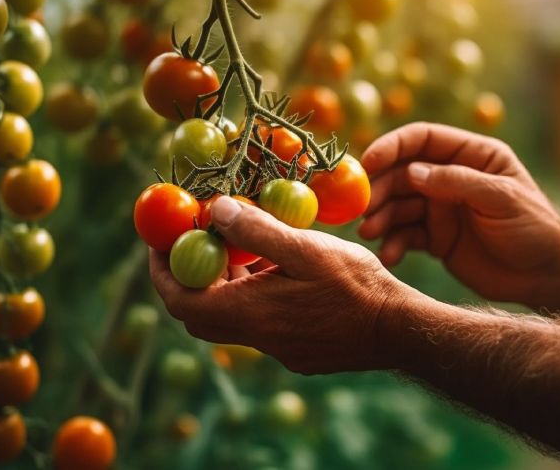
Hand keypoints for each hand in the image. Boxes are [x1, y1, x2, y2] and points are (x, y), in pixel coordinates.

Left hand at [150, 196, 419, 373]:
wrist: (399, 330)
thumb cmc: (356, 286)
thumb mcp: (306, 248)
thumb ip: (257, 230)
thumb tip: (214, 209)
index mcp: (250, 314)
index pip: (181, 300)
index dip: (162, 270)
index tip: (160, 240)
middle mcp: (257, 338)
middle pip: (201, 312)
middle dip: (192, 274)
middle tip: (196, 239)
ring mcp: (278, 349)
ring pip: (233, 316)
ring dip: (228, 282)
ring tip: (244, 243)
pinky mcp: (297, 351)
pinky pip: (261, 321)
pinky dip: (255, 293)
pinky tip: (280, 268)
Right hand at [359, 122, 559, 302]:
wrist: (545, 276)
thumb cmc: (534, 229)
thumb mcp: (502, 199)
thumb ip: (457, 183)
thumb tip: (412, 172)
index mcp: (471, 156)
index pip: (422, 140)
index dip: (392, 147)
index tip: (367, 163)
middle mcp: (450, 178)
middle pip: (402, 173)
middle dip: (379, 189)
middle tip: (361, 208)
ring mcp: (440, 208)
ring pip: (398, 205)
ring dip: (381, 217)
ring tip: (371, 233)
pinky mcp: (435, 239)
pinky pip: (405, 235)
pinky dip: (393, 243)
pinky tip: (390, 255)